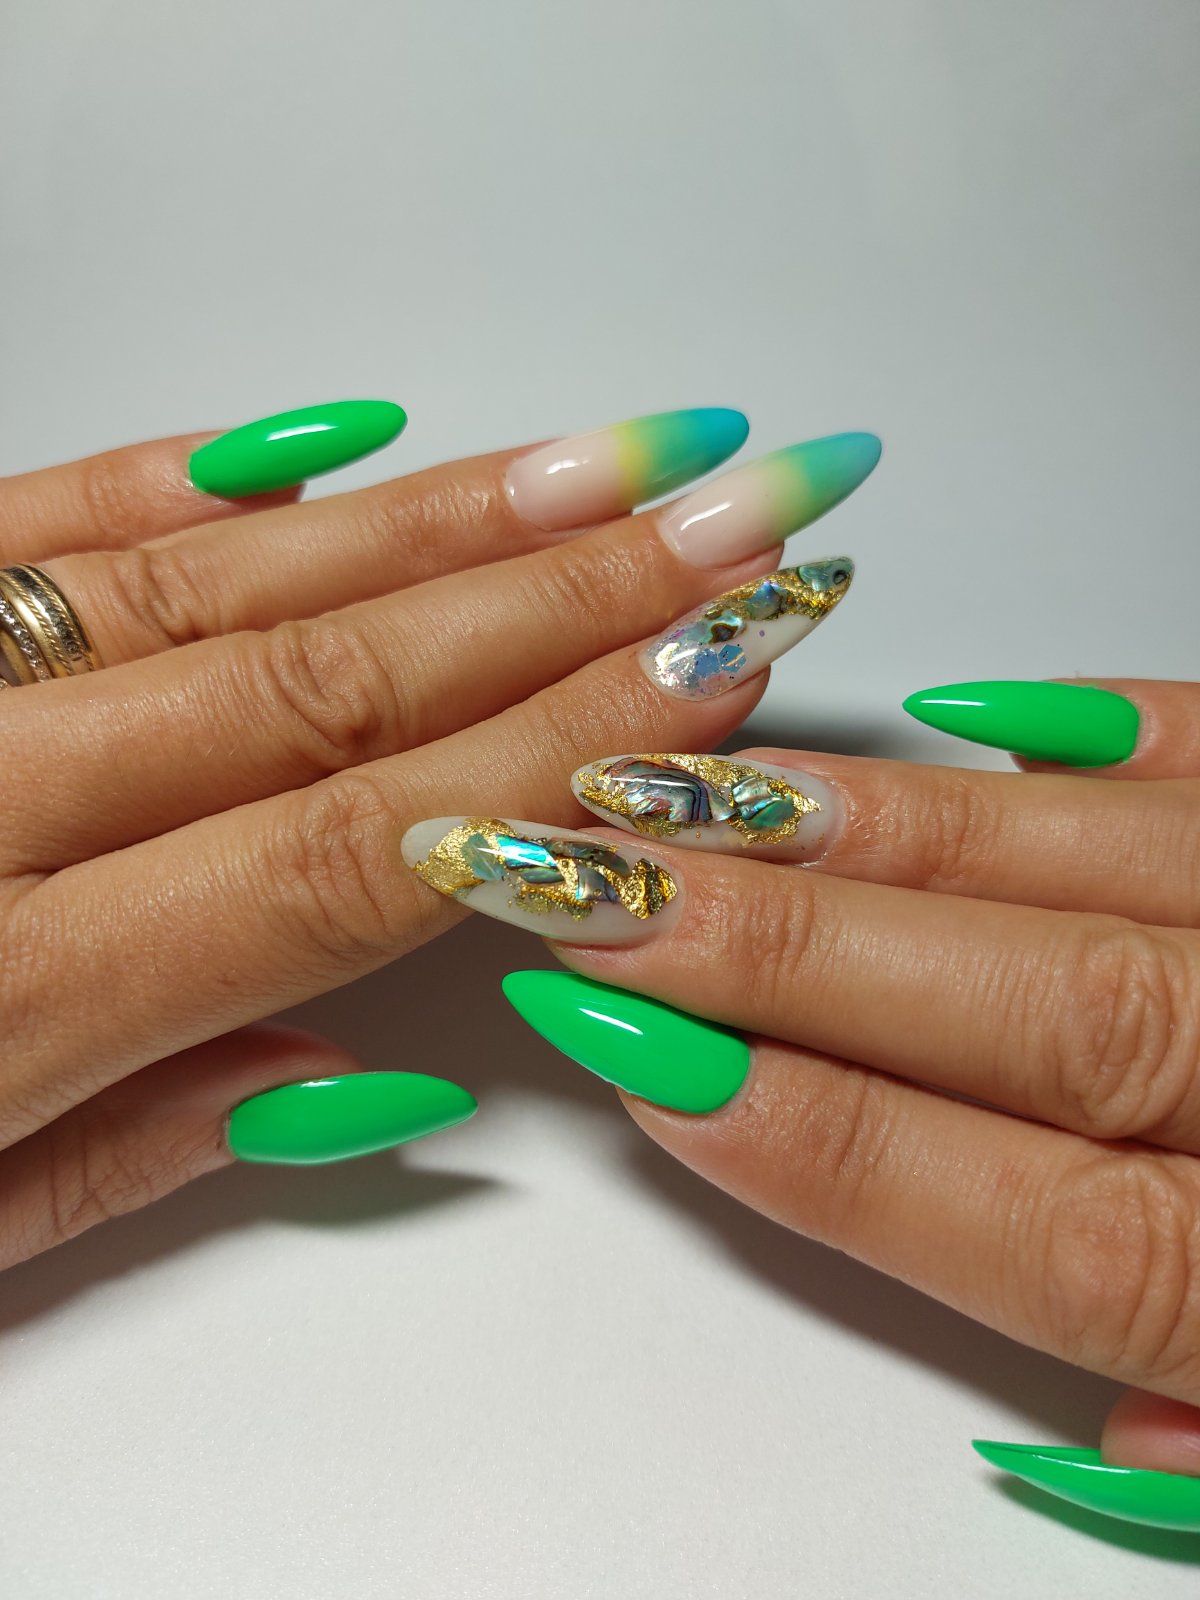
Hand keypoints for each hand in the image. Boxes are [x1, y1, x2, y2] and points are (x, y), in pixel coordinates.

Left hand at [0, 403, 877, 1264]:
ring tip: (611, 468)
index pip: (360, 851)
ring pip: (227, 579)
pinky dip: (202, 470)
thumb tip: (351, 1084)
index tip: (712, 682)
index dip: (555, 755)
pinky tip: (347, 436)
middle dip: (565, 604)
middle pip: (336, 690)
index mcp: (17, 989)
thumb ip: (135, 1155)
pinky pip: (53, 509)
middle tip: (732, 532)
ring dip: (441, 520)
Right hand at [406, 680, 1199, 1488]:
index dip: (823, 1143)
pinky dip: (1104, 725)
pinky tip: (962, 716)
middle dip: (782, 953)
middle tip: (587, 887)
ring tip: (691, 797)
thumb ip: (1199, 1435)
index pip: (1043, 1226)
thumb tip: (1084, 1442)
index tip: (635, 1057)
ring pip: (1096, 875)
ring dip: (881, 833)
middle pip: (1042, 1020)